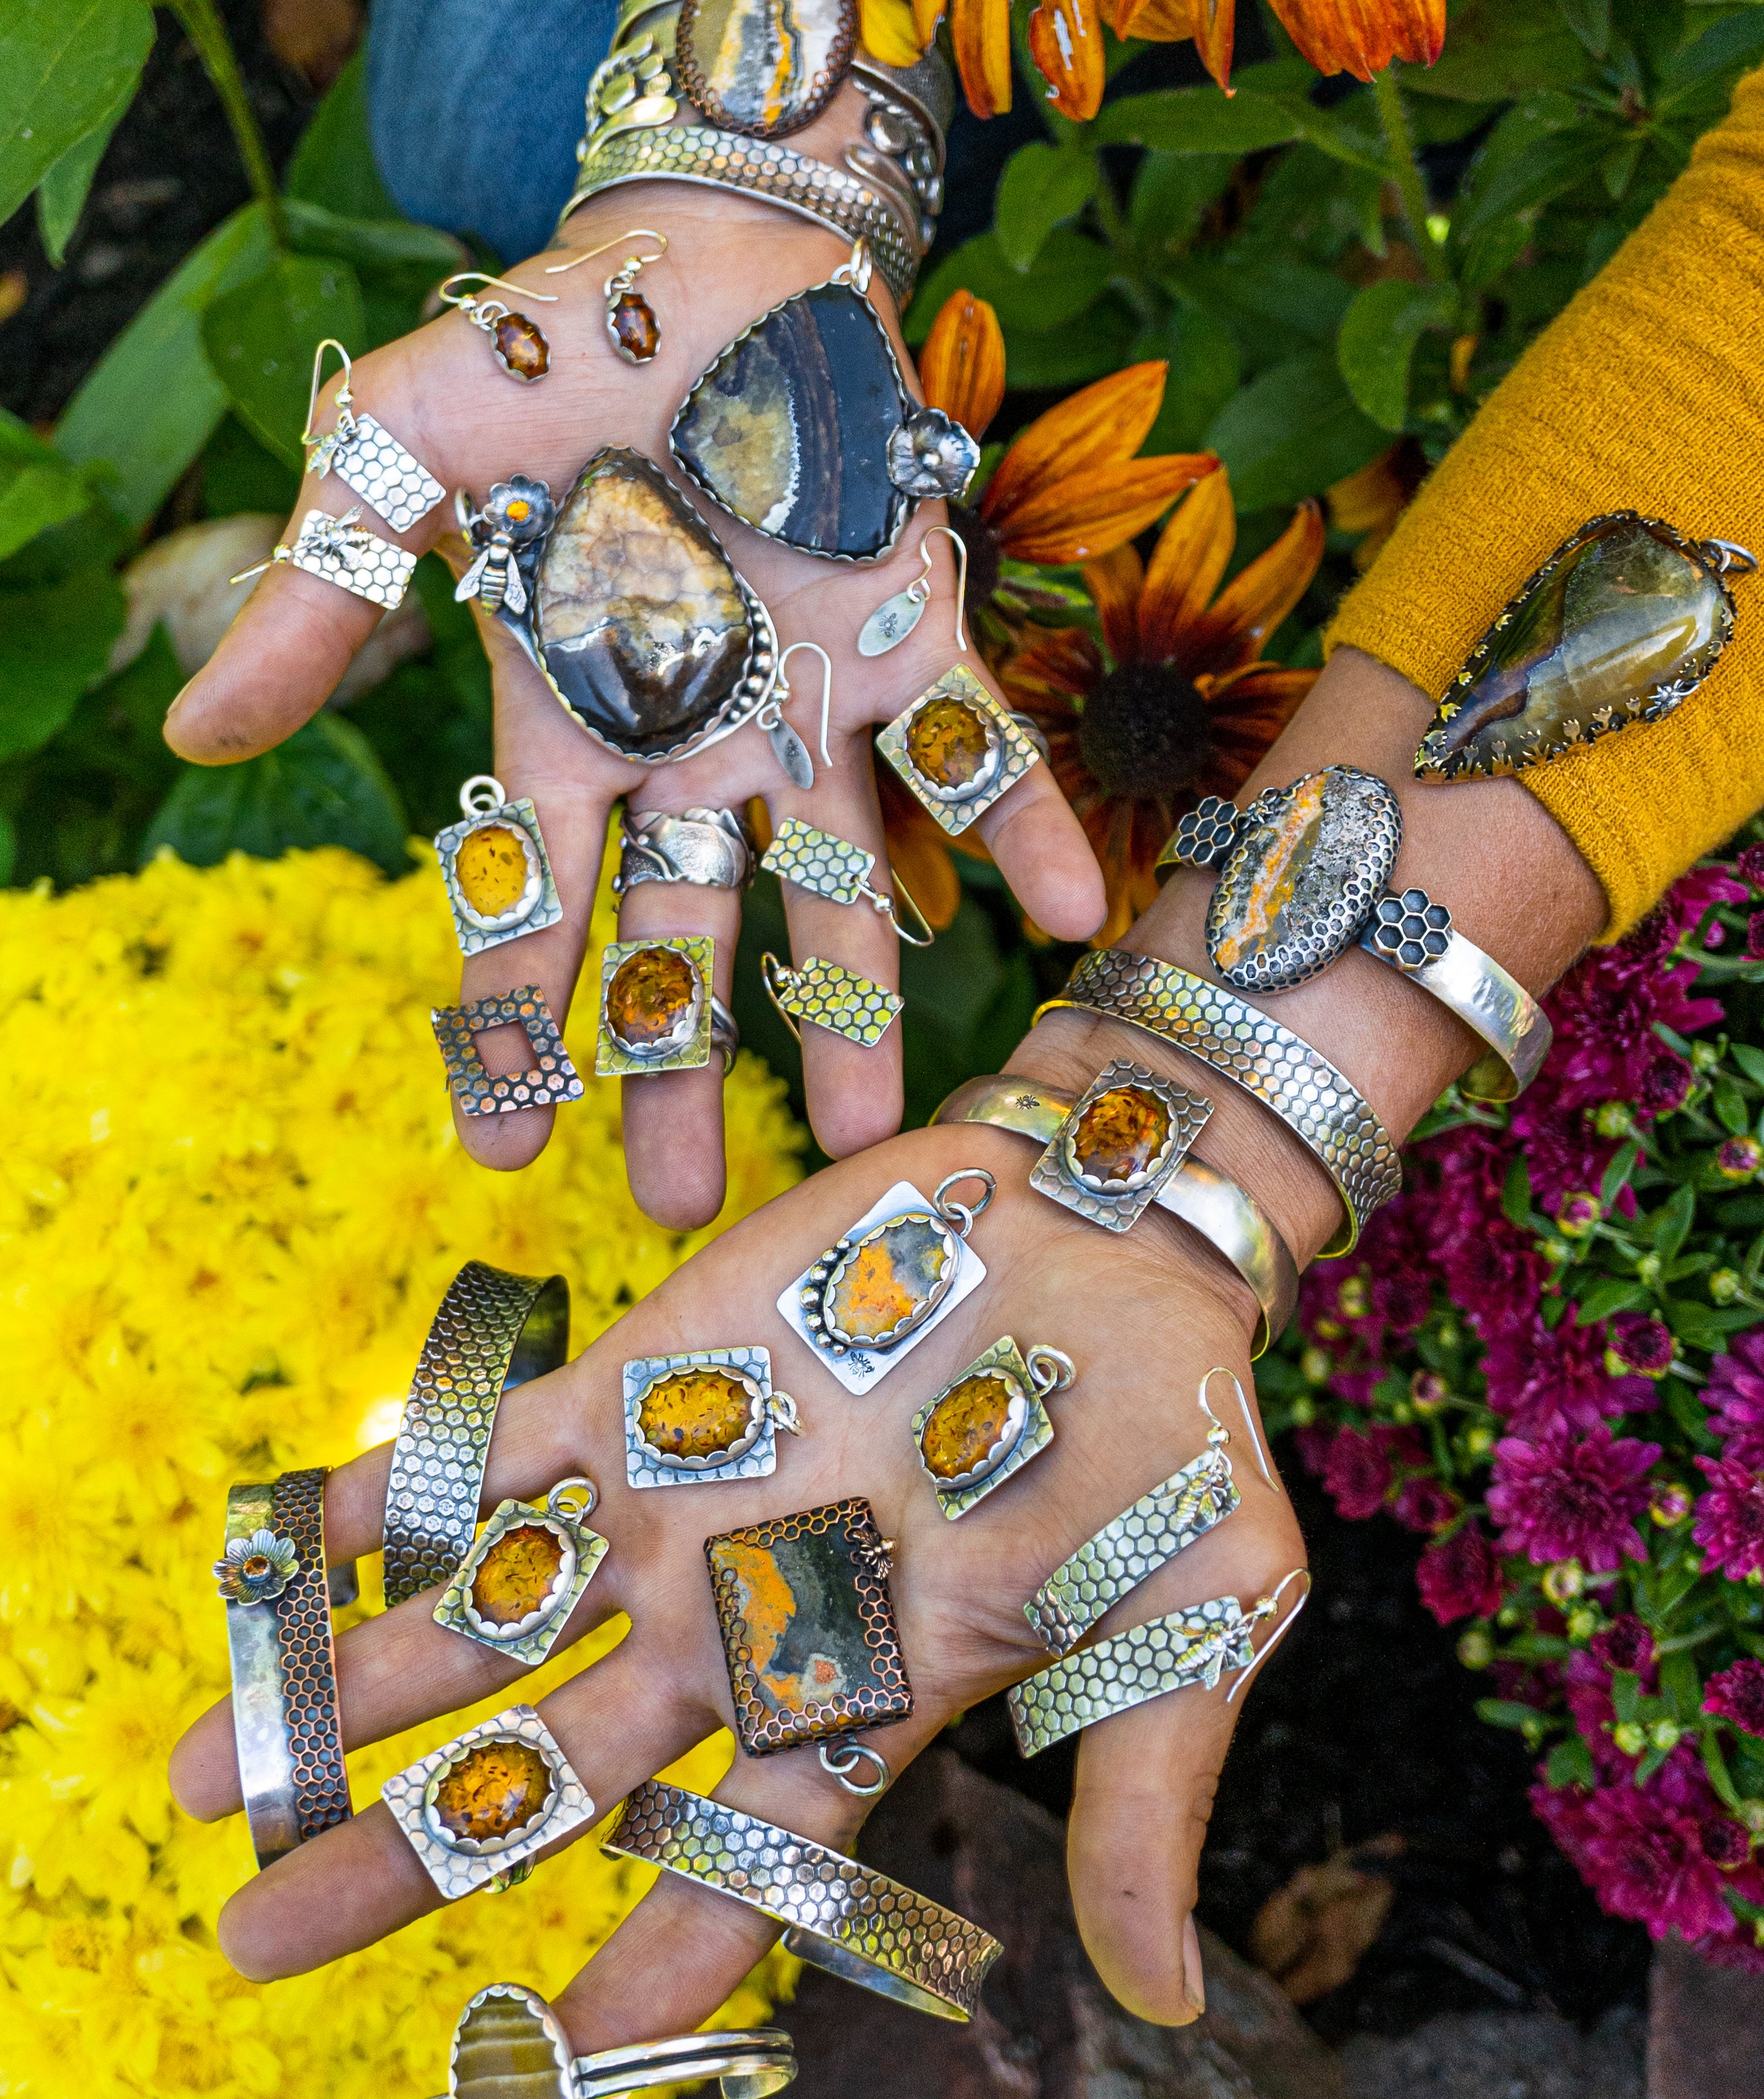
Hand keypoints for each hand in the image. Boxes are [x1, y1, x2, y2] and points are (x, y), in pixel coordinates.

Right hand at [164, 173, 1106, 1228]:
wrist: (695, 251)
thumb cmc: (538, 356)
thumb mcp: (396, 459)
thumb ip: (320, 594)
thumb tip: (191, 732)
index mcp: (572, 722)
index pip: (536, 905)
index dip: (517, 1028)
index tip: (504, 1154)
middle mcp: (695, 744)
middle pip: (685, 938)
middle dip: (684, 1067)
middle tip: (686, 1208)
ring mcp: (809, 702)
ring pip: (832, 884)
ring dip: (855, 1007)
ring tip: (877, 1138)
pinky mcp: (911, 628)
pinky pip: (974, 745)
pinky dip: (1018, 822)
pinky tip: (1070, 915)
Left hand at [168, 1014, 1303, 2060]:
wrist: (1116, 1224)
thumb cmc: (1173, 1431)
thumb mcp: (1190, 1622)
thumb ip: (1145, 1796)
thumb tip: (1164, 2000)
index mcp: (860, 1698)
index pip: (730, 1868)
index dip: (642, 1965)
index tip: (533, 2058)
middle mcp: (739, 1620)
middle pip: (549, 1770)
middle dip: (408, 1853)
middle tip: (257, 1939)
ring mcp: (681, 1500)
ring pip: (488, 1623)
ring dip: (352, 1694)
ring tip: (209, 1770)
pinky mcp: (648, 1377)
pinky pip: (492, 1455)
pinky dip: (392, 1501)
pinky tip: (286, 1550)